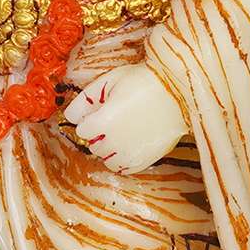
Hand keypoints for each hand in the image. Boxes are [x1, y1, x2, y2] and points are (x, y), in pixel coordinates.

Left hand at [63, 65, 186, 174]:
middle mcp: (114, 142)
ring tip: (124, 131)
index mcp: (103, 121)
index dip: (91, 118)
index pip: (82, 130)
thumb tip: (69, 116)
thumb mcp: (110, 80)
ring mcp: (130, 153)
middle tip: (117, 116)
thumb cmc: (144, 80)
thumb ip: (85, 99)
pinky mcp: (144, 160)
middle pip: (93, 145)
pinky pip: (123, 168)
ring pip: (106, 159)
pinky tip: (131, 143)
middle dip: (99, 133)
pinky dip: (122, 159)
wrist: (180, 90)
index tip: (104, 108)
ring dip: (110, 148)